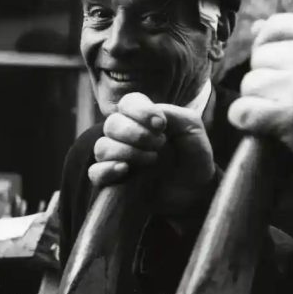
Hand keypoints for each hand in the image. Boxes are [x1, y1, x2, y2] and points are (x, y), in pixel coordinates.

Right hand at [88, 94, 215, 213]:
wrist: (197, 190)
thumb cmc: (194, 155)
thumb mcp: (192, 128)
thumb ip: (173, 113)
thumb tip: (152, 111)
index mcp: (143, 118)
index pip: (127, 103)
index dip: (139, 110)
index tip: (160, 125)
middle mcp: (127, 135)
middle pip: (112, 124)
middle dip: (135, 133)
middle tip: (159, 144)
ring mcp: (118, 158)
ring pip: (102, 147)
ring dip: (126, 151)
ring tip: (152, 160)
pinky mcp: (114, 181)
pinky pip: (95, 172)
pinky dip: (107, 169)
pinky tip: (125, 170)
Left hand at [230, 14, 292, 204]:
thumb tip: (254, 26)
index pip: (276, 25)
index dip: (266, 46)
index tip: (276, 67)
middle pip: (259, 57)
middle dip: (263, 79)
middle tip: (283, 98)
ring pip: (249, 84)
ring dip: (255, 102)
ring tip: (278, 113)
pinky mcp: (292, 116)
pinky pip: (242, 110)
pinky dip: (246, 121)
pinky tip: (264, 126)